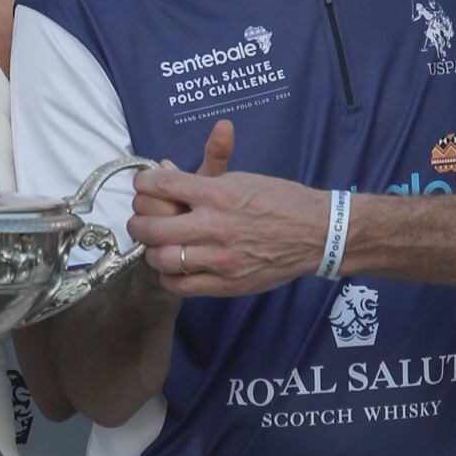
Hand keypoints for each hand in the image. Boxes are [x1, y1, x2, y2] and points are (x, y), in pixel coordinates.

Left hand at [126, 122, 325, 296]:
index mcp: (218, 194)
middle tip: (140, 221)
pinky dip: (168, 275)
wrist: (317, 234)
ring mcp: (220, 258)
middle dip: (137, 222)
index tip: (142, 186)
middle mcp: (215, 226)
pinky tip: (172, 266)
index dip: (142, 184)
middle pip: (151, 227)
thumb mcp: (240, 179)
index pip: (160, 186)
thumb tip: (164, 170)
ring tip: (156, 245)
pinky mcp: (227, 283)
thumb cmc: (280, 201)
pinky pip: (180, 285)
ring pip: (161, 259)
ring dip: (151, 251)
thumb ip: (200, 177)